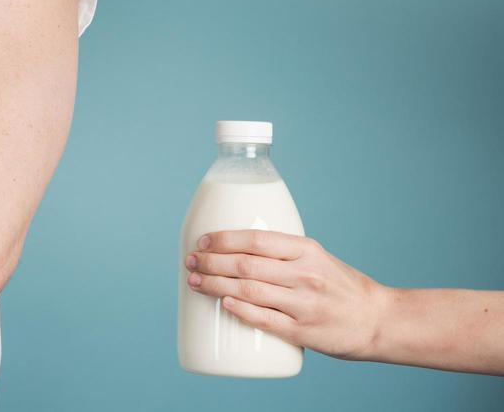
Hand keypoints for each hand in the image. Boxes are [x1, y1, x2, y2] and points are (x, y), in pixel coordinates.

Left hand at [187, 229, 388, 360]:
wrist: (379, 320)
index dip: (223, 239)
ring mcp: (303, 304)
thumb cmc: (342, 286)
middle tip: (191, 262)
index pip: (255, 239)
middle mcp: (304, 274)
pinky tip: (223, 305)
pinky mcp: (303, 331)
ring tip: (196, 283)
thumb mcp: (316, 257)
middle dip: (210, 263)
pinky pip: (265, 320)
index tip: (202, 241)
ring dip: (215, 286)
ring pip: (249, 291)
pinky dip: (240, 311)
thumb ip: (282, 253)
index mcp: (306, 250)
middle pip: (245, 265)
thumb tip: (234, 250)